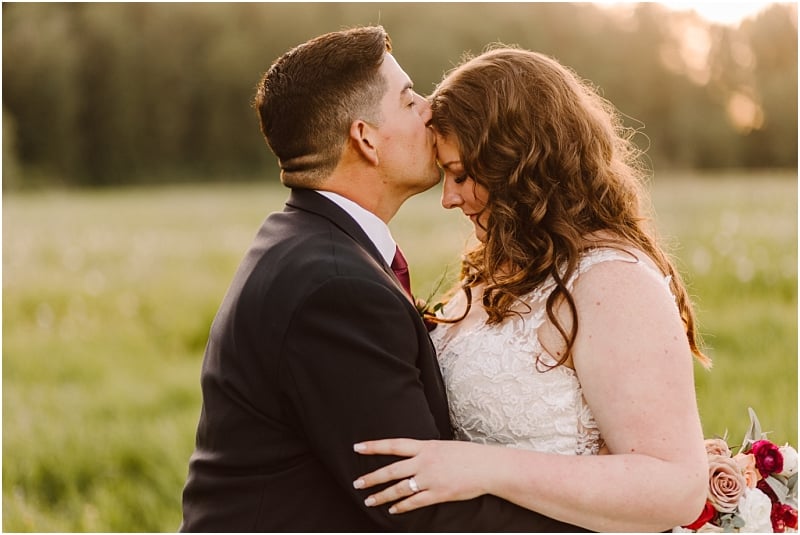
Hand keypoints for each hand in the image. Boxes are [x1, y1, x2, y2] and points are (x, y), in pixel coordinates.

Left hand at [352, 438, 491, 512]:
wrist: (488, 467)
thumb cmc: (468, 455)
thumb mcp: (443, 446)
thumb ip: (426, 451)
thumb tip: (412, 455)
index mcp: (425, 446)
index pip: (394, 445)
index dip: (374, 446)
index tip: (357, 447)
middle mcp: (424, 462)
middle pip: (391, 470)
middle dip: (372, 477)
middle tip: (357, 483)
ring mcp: (430, 479)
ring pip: (399, 489)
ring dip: (382, 495)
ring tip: (369, 500)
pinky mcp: (438, 494)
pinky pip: (415, 502)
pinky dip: (402, 507)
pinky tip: (393, 510)